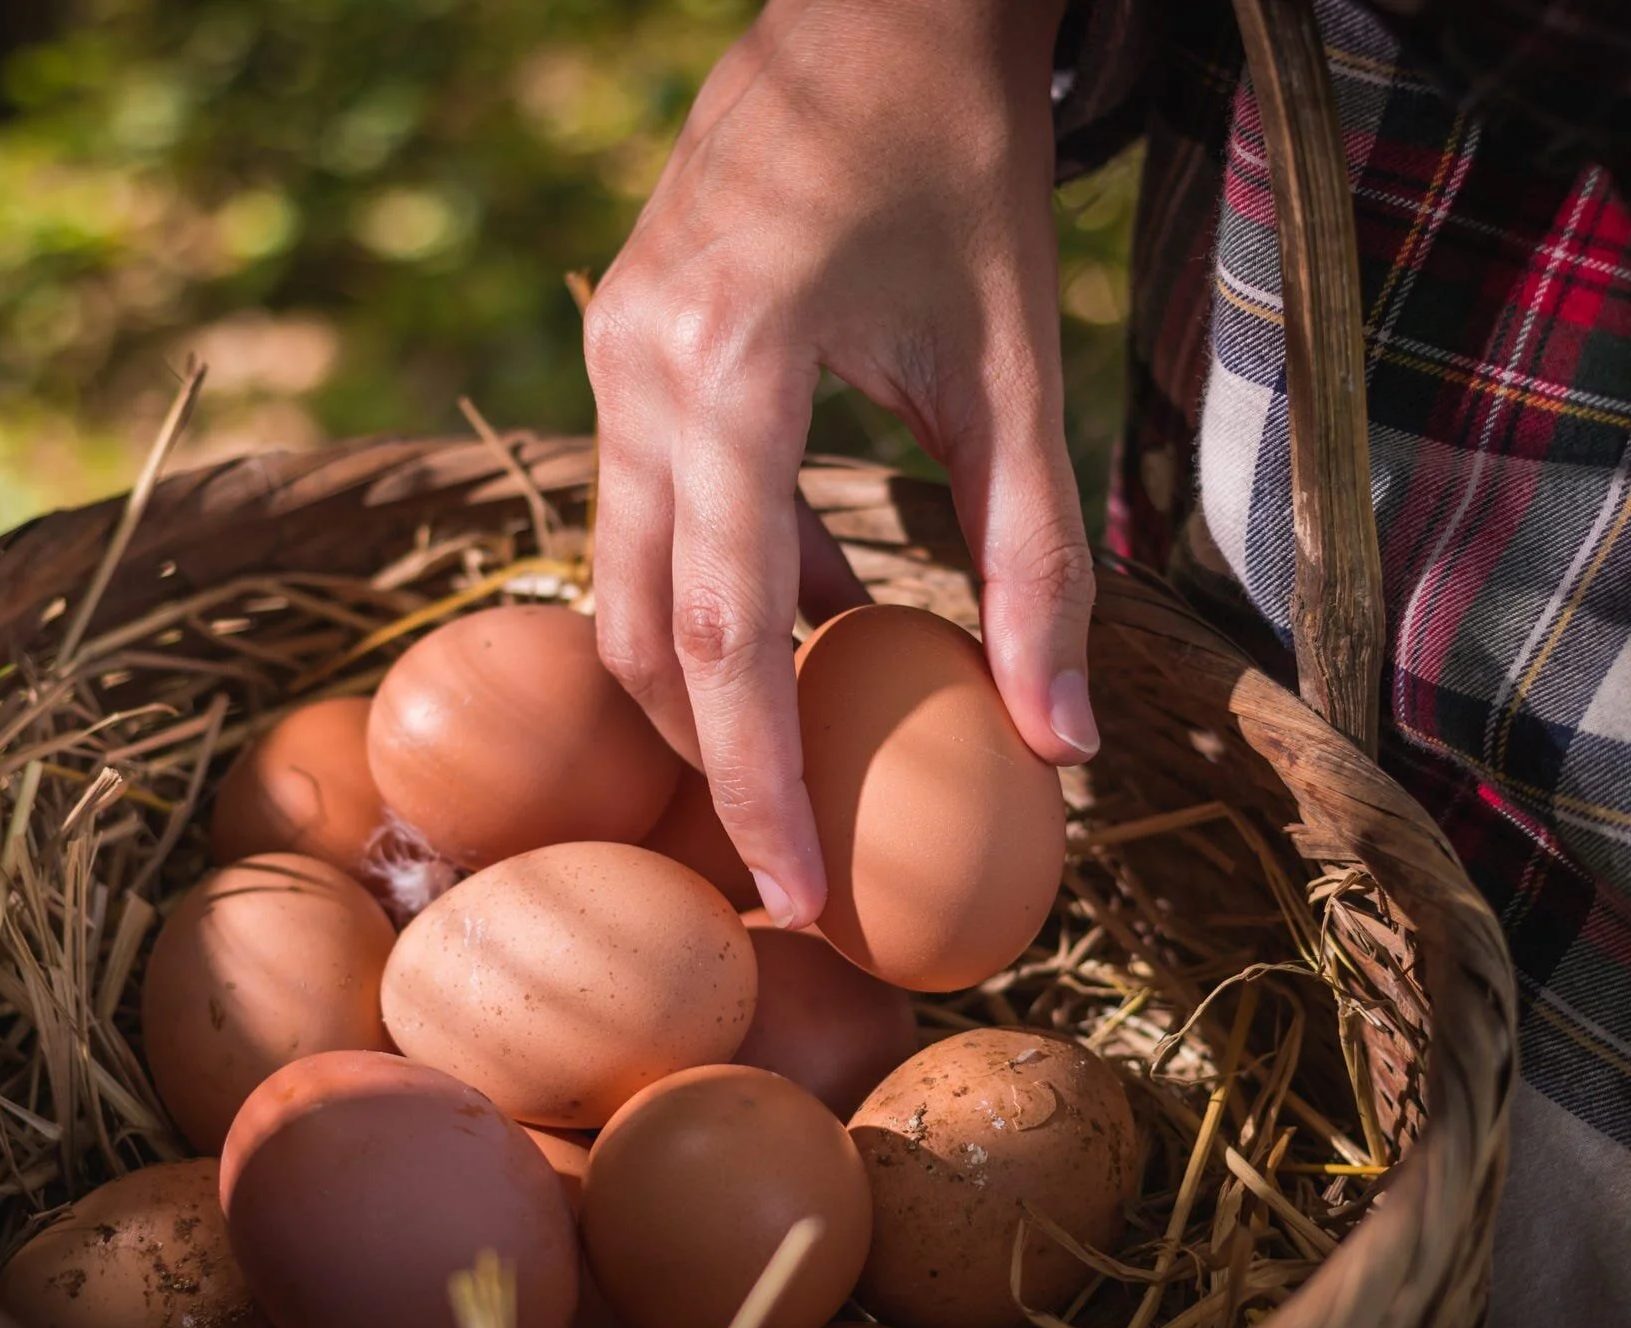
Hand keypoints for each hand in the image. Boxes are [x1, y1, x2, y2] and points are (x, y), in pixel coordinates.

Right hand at [584, 0, 1093, 928]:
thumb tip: (1061, 751)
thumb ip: (1038, 561)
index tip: (792, 898)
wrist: (884, 8)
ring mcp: (607, 351)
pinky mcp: (615, 343)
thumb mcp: (1018, 368)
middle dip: (707, 759)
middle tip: (786, 858)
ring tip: (804, 741)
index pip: (724, 631)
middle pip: (642, 627)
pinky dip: (716, 579)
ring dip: (706, 673)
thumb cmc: (966, 166)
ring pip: (624, 575)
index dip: (754, 782)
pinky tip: (811, 600)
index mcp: (728, 368)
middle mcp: (635, 366)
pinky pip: (645, 507)